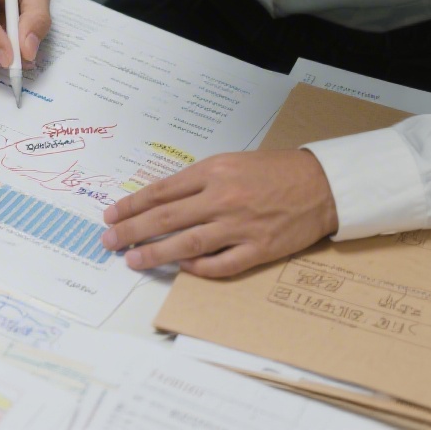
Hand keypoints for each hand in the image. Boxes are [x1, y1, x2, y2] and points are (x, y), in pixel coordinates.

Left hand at [101, 150, 338, 276]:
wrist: (322, 184)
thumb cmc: (274, 171)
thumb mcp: (230, 163)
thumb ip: (196, 181)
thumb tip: (158, 201)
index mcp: (213, 172)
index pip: (161, 191)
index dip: (132, 205)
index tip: (111, 215)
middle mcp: (223, 198)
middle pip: (165, 218)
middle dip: (131, 230)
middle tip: (108, 241)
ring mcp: (241, 226)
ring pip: (186, 244)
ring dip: (154, 253)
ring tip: (132, 259)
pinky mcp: (259, 249)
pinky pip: (220, 264)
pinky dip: (197, 268)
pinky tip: (179, 267)